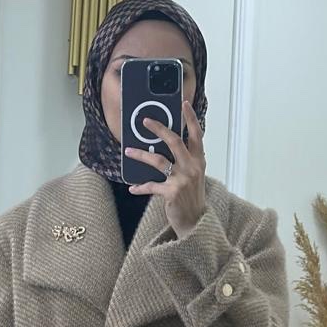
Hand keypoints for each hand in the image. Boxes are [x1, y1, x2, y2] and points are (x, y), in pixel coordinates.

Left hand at [124, 99, 206, 234]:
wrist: (195, 222)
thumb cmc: (192, 197)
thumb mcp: (193, 175)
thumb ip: (185, 160)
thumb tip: (164, 146)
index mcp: (199, 160)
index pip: (196, 134)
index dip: (190, 118)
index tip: (184, 104)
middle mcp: (192, 167)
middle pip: (175, 141)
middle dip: (159, 128)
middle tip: (145, 121)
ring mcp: (182, 179)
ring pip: (158, 160)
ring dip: (141, 155)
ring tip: (128, 151)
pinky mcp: (172, 192)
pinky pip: (151, 185)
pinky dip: (141, 187)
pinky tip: (133, 187)